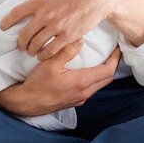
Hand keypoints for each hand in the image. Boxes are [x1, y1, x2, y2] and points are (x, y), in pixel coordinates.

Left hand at [0, 0, 112, 59]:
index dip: (6, 22)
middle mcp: (45, 14)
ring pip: (35, 45)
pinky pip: (50, 51)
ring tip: (32, 51)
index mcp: (40, 0)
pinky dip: (44, 55)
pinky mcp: (68, 36)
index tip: (3, 27)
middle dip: (20, 43)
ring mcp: (56, 26)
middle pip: (24, 35)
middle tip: (21, 46)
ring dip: (31, 50)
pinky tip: (43, 55)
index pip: (16, 13)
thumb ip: (43, 0)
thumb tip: (33, 7)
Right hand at [0, 45, 119, 115]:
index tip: (117, 48)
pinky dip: (94, 79)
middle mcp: (84, 93)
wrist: (26, 103)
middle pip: (106, 79)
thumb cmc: (37, 84)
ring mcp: (79, 99)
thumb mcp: (50, 64)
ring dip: (103, 73)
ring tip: (102, 59)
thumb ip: (66, 51)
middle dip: (112, 65)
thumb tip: (80, 39)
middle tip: (113, 52)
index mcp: (81, 83)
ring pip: (99, 85)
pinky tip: (88, 71)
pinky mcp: (74, 101)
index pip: (107, 71)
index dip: (115, 59)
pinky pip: (91, 89)